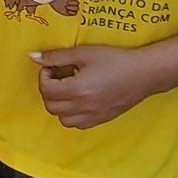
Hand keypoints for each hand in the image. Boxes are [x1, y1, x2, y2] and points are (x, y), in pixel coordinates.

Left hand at [31, 45, 156, 128]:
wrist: (144, 73)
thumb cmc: (115, 60)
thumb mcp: (83, 53)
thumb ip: (57, 56)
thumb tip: (33, 57)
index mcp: (78, 90)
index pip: (46, 90)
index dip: (43, 76)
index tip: (51, 67)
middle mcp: (84, 107)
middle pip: (51, 106)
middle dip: (48, 91)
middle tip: (56, 77)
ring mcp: (94, 116)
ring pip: (63, 119)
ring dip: (59, 105)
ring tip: (67, 89)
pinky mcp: (102, 119)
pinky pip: (79, 125)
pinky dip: (73, 115)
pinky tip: (79, 100)